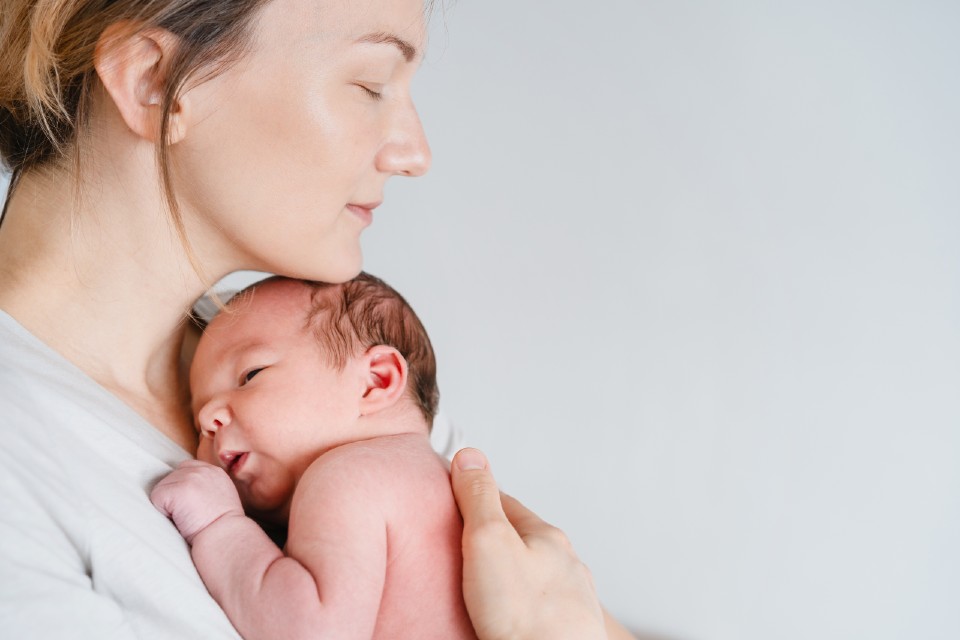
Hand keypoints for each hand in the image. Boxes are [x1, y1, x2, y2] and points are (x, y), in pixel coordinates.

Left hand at [150, 460, 243, 544]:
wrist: (225, 537)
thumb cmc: (222, 527)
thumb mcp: (221, 497)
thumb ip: (206, 487)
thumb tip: (186, 492)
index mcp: (214, 472)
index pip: (186, 469)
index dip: (182, 488)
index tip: (190, 505)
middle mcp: (202, 470)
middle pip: (171, 476)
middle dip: (174, 495)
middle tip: (190, 513)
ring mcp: (190, 478)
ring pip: (162, 487)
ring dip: (168, 504)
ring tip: (186, 517)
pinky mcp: (178, 489)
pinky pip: (156, 498)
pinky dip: (163, 512)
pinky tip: (180, 519)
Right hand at [450, 448, 605, 639]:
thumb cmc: (525, 617)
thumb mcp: (488, 541)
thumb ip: (479, 498)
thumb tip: (471, 456)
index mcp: (547, 536)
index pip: (505, 502)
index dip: (474, 499)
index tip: (453, 499)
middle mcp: (565, 564)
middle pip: (522, 539)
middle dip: (495, 539)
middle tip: (462, 545)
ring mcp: (568, 599)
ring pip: (534, 574)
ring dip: (511, 575)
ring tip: (484, 584)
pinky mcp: (564, 630)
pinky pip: (538, 607)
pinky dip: (522, 605)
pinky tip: (510, 615)